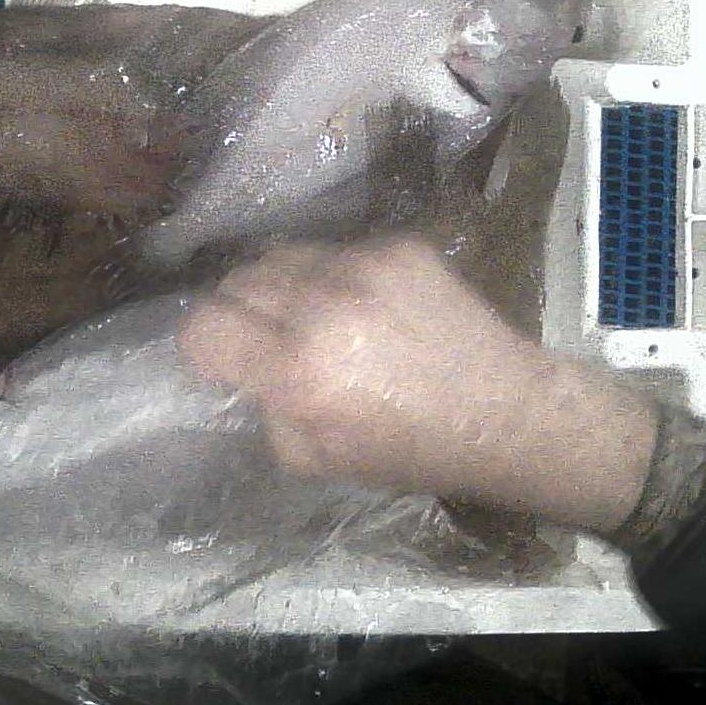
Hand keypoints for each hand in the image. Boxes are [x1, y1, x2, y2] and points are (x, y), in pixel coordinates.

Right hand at [178, 236, 657, 534]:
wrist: (505, 412)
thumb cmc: (409, 449)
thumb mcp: (316, 459)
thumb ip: (265, 410)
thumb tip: (241, 373)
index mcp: (297, 371)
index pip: (202, 327)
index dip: (200, 346)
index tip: (218, 359)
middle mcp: (321, 307)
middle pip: (232, 282)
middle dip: (235, 313)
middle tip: (262, 340)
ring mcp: (361, 266)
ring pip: (276, 255)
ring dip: (277, 286)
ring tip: (304, 316)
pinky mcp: (396, 245)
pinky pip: (331, 249)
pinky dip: (329, 276)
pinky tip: (360, 306)